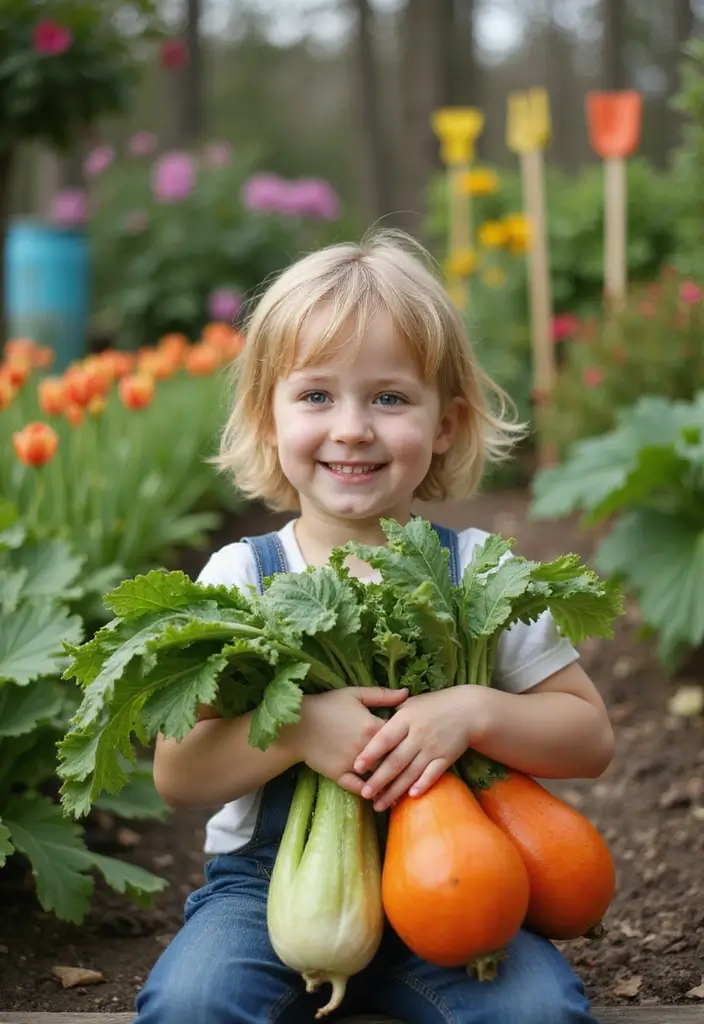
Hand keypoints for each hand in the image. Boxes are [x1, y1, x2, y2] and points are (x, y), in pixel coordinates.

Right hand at [284, 687, 408, 795]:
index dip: (410, 739)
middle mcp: (365, 748)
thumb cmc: (327, 705)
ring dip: (390, 784)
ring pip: (377, 777)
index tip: (419, 742)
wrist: (297, 723)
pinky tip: (378, 797)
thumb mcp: (355, 694)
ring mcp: (352, 763)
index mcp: (371, 726)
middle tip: (420, 771)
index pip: (399, 736)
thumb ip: (382, 695)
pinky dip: (368, 793)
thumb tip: (407, 693)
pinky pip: (357, 787)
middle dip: (406, 765)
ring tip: (404, 791)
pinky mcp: (338, 774)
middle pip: (392, 759)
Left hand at [353, 687, 486, 810]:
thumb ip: (391, 715)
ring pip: (411, 772)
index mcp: (406, 718)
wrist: (468, 709)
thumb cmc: (434, 705)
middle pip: (396, 761)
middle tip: (365, 794)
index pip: (384, 738)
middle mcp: (418, 734)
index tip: (356, 767)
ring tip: (380, 804)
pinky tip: (411, 796)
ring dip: (395, 791)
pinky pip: (433, 774)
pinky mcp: (446, 758)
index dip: (370, 753)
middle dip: (379, 780)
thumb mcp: (410, 703)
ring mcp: (433, 748)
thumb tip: (369, 727)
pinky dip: (422, 785)